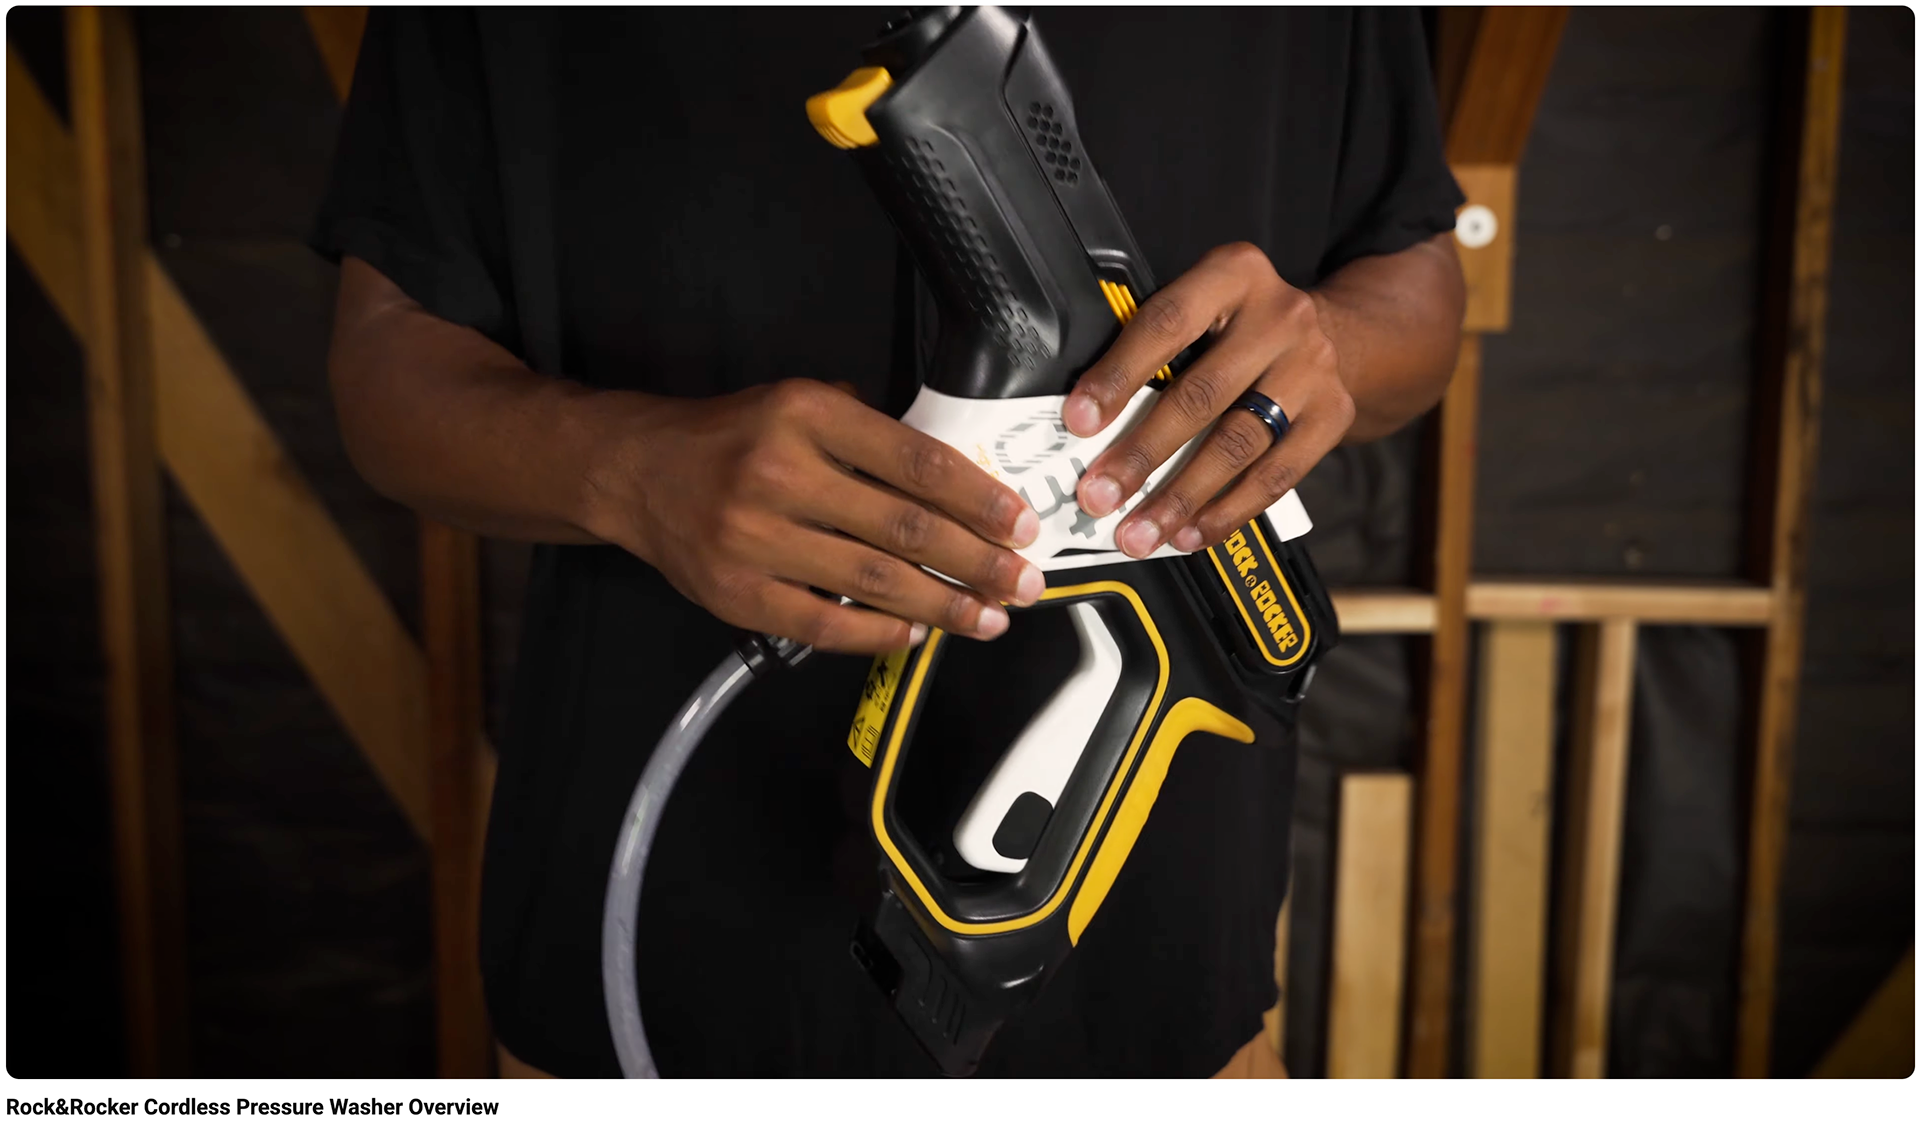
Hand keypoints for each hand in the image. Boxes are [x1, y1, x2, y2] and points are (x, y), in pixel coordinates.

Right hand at [586, 379, 1044, 654]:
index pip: (916, 462)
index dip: (979, 499)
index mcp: (806, 415)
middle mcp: (780, 474)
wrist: (635, 472)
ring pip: (874, 583)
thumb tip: (957, 480)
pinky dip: (879, 634)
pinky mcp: (738, 594)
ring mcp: (755, 539)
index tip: (1021, 524)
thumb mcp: (798, 401)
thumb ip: (869, 433)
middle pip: (905, 528)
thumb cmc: (731, 437)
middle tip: (1023, 582)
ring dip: (944, 606)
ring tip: (988, 617)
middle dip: (978, 562)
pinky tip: (917, 634)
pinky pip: (825, 625)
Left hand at [1064, 242, 1355, 556]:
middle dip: (1142, 453)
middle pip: (1201, 394)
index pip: (1165, 325)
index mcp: (1233, 275)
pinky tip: (1192, 532)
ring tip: (1141, 530)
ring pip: (1237, 442)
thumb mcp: (1202, 309)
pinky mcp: (1333, 416)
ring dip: (1181, 496)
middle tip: (1100, 495)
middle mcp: (1280, 316)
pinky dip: (1227, 511)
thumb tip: (1088, 420)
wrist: (1336, 335)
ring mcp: (1312, 368)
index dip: (1118, 377)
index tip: (1079, 422)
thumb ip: (1153, 348)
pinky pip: (1275, 475)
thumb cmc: (1241, 328)